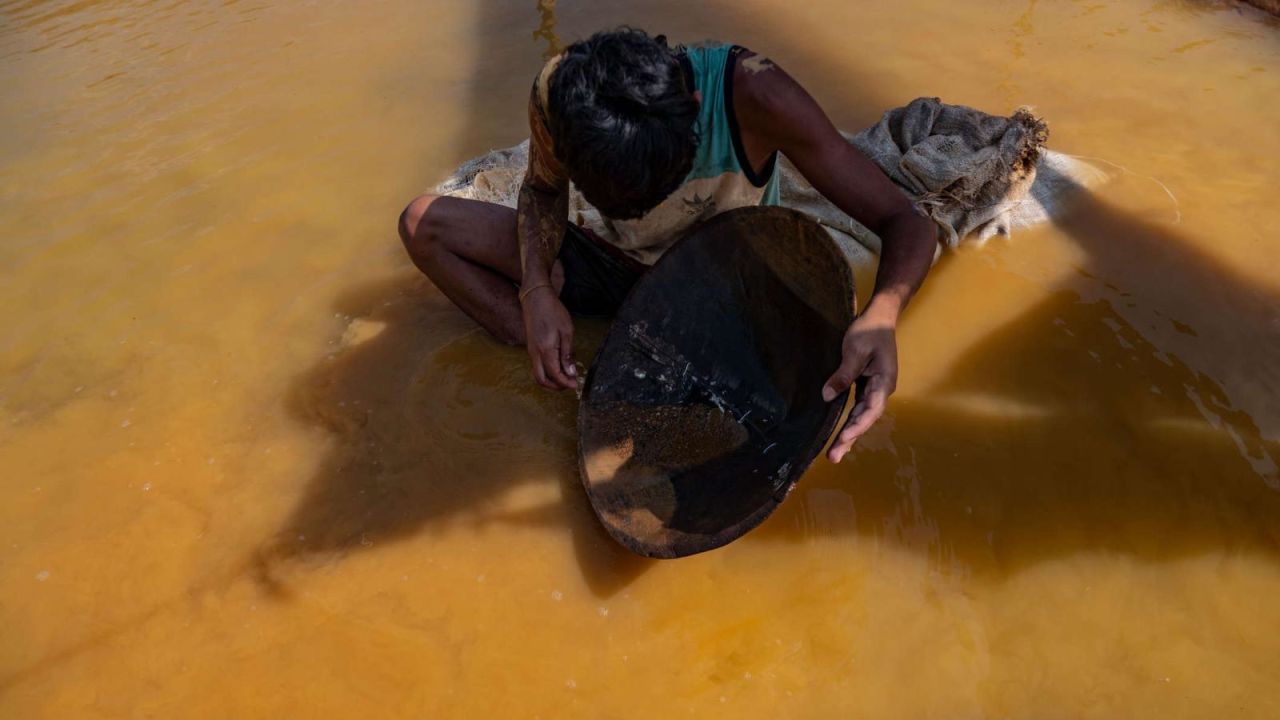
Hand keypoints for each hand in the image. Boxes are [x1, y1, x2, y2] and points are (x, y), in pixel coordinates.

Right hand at [521, 285, 576, 389]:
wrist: (535, 298)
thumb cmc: (552, 311)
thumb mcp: (566, 331)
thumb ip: (567, 354)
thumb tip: (570, 372)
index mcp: (545, 350)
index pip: (555, 375)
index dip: (565, 383)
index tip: (576, 385)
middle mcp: (535, 353)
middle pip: (541, 380)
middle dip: (556, 387)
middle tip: (569, 384)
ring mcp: (531, 351)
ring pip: (538, 374)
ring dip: (551, 379)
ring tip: (566, 375)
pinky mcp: (531, 347)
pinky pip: (538, 365)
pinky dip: (548, 370)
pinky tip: (560, 364)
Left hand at [821, 307, 898, 462]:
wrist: (880, 317)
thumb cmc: (870, 331)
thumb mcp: (855, 349)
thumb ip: (843, 373)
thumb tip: (827, 396)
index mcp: (883, 382)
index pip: (870, 410)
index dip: (856, 426)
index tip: (842, 438)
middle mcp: (881, 390)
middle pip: (865, 419)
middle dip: (849, 439)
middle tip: (833, 458)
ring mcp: (874, 389)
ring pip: (860, 416)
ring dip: (848, 435)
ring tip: (834, 454)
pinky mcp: (865, 386)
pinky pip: (857, 408)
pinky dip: (848, 422)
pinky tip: (840, 435)